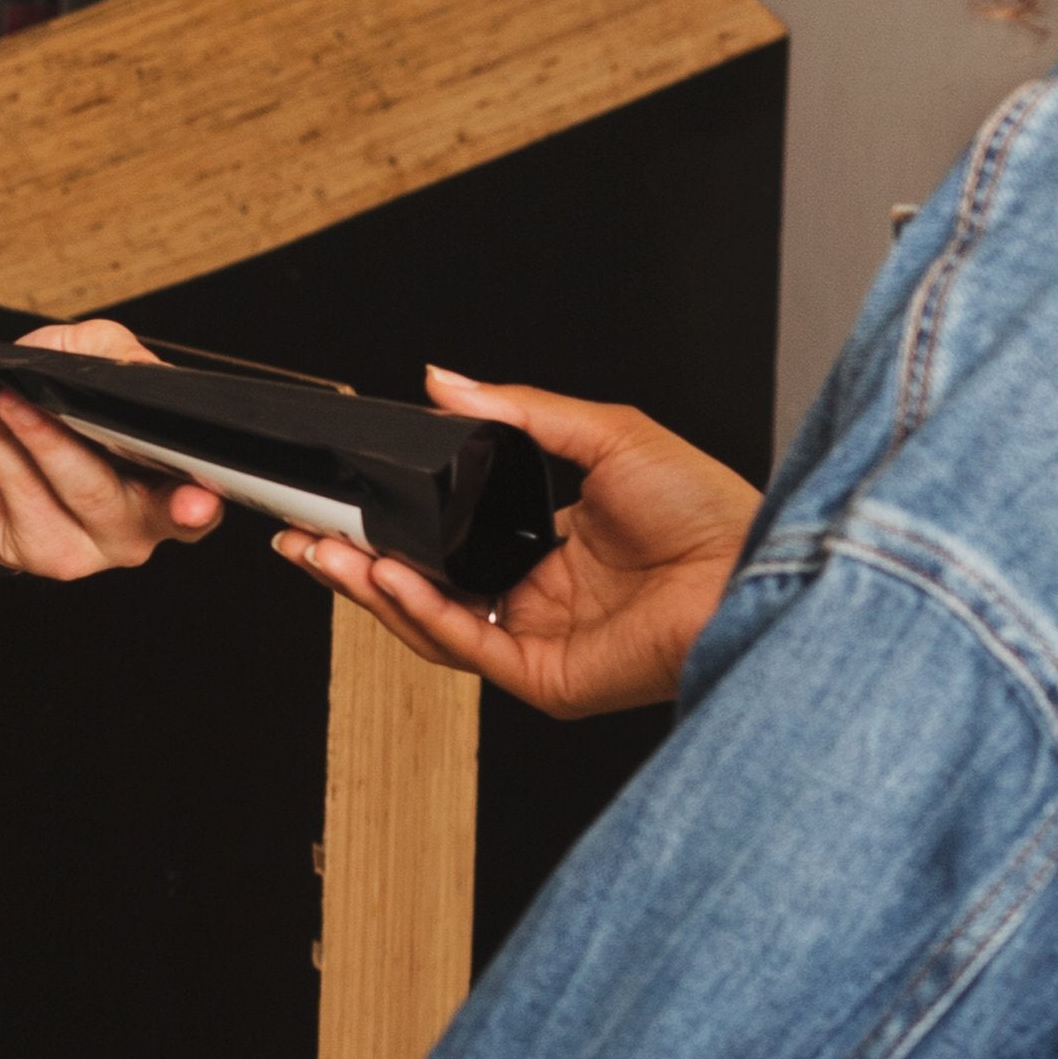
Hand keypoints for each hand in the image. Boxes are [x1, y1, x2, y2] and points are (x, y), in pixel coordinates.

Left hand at [0, 319, 222, 578]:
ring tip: (3, 393)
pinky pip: (26, 494)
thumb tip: (132, 364)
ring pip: (78, 486)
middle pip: (127, 491)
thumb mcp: (81, 363)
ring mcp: (95, 547)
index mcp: (168, 483)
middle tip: (47, 402)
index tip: (197, 499)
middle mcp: (141, 524)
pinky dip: (0, 444)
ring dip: (35, 432)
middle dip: (86, 442)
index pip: (200, 503)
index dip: (201, 504)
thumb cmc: (44, 417)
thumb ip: (112, 350)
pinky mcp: (48, 553)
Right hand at [275, 367, 758, 718]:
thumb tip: (442, 380)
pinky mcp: (547, 678)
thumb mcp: (602, 433)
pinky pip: (467, 648)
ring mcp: (541, 642)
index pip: (450, 544)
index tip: (343, 500)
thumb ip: (515, 411)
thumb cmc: (712, 509)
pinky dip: (420, 612)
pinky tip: (388, 576)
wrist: (756, 562)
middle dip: (356, 563)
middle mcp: (541, 600)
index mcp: (553, 549)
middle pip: (425, 589)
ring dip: (373, 588)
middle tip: (301, 534)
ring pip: (433, 624)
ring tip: (328, 551)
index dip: (393, 526)